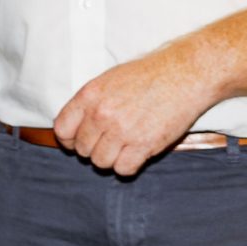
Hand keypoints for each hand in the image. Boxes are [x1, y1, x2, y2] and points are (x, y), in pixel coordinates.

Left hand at [54, 40, 223, 176]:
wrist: (184, 75)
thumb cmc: (147, 76)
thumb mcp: (108, 80)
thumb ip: (89, 103)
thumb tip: (74, 126)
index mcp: (89, 96)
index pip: (62, 130)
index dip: (69, 140)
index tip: (78, 141)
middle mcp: (101, 114)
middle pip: (82, 149)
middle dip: (93, 149)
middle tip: (110, 141)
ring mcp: (122, 130)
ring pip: (100, 162)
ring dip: (111, 159)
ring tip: (123, 147)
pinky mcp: (144, 144)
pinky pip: (124, 170)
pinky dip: (128, 166)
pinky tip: (136, 153)